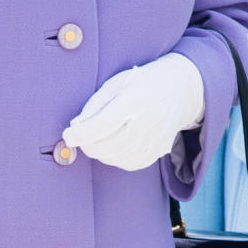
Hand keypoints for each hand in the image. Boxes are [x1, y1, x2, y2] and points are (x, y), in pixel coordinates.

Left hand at [62, 53, 204, 171]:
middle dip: (87, 145)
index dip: (82, 134)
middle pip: (109, 145)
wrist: (178, 89)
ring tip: (95, 140)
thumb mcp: (115, 84)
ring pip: (118, 157)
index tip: (68, 135)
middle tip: (79, 138)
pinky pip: (131, 163)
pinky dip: (115, 159)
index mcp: (136, 99)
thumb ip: (94, 106)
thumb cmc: (140, 83)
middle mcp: (149, 121)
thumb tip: (75, 127)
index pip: (103, 123)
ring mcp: (157, 138)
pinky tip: (112, 147)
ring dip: (100, 153)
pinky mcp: (160, 150)